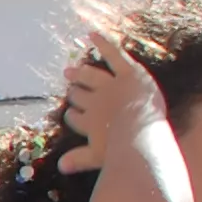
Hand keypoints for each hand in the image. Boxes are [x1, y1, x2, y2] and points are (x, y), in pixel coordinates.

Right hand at [55, 27, 165, 176]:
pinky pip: (113, 55)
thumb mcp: (99, 158)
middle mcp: (95, 102)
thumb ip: (79, 160)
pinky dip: (103, 43)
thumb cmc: (122, 150)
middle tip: (72, 86)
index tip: (74, 115)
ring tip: (71, 71)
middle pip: (79, 95)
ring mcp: (109, 85)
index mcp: (88, 122)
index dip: (74, 115)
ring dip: (79, 73)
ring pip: (88, 76)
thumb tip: (60, 167)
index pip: (74, 116)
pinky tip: (92, 34)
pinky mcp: (127, 72)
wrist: (140, 133)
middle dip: (75, 92)